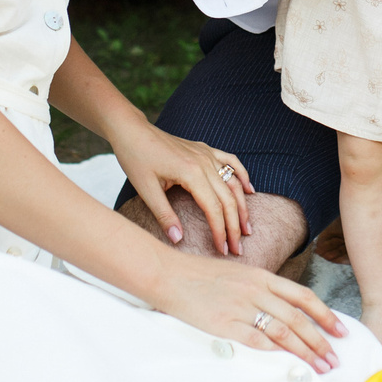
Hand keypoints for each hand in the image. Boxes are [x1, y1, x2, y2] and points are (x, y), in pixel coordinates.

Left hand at [111, 123, 252, 255]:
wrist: (132, 131)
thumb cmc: (136, 159)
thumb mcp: (146, 190)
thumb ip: (164, 216)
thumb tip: (178, 239)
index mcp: (191, 173)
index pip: (214, 208)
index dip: (220, 231)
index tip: (222, 250)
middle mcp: (204, 162)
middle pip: (228, 199)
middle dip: (234, 226)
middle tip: (237, 249)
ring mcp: (207, 154)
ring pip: (233, 183)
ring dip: (243, 206)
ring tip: (246, 228)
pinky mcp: (205, 150)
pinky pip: (231, 162)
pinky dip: (242, 177)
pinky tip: (249, 191)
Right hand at [150, 256, 346, 372]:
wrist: (169, 275)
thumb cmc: (201, 276)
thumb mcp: (238, 274)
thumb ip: (260, 289)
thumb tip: (281, 308)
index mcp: (262, 277)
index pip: (303, 296)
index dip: (325, 315)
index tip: (340, 331)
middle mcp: (257, 291)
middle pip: (298, 318)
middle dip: (321, 340)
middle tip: (335, 358)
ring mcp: (242, 307)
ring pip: (283, 331)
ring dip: (305, 351)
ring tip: (320, 366)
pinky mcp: (225, 324)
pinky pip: (258, 340)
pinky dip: (277, 353)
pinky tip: (289, 364)